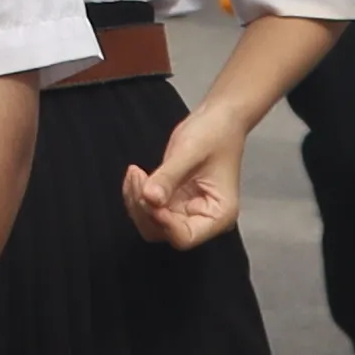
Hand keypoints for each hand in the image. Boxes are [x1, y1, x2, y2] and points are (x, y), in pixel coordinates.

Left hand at [121, 109, 252, 250]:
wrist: (218, 118)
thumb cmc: (214, 133)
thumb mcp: (190, 152)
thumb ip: (169, 177)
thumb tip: (149, 198)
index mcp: (219, 214)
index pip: (185, 236)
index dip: (163, 222)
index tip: (150, 197)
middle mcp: (203, 219)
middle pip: (164, 232)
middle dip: (145, 209)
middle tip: (138, 178)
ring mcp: (186, 211)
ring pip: (151, 223)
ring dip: (137, 201)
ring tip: (136, 172)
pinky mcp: (174, 201)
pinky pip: (149, 208)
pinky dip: (137, 194)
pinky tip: (136, 174)